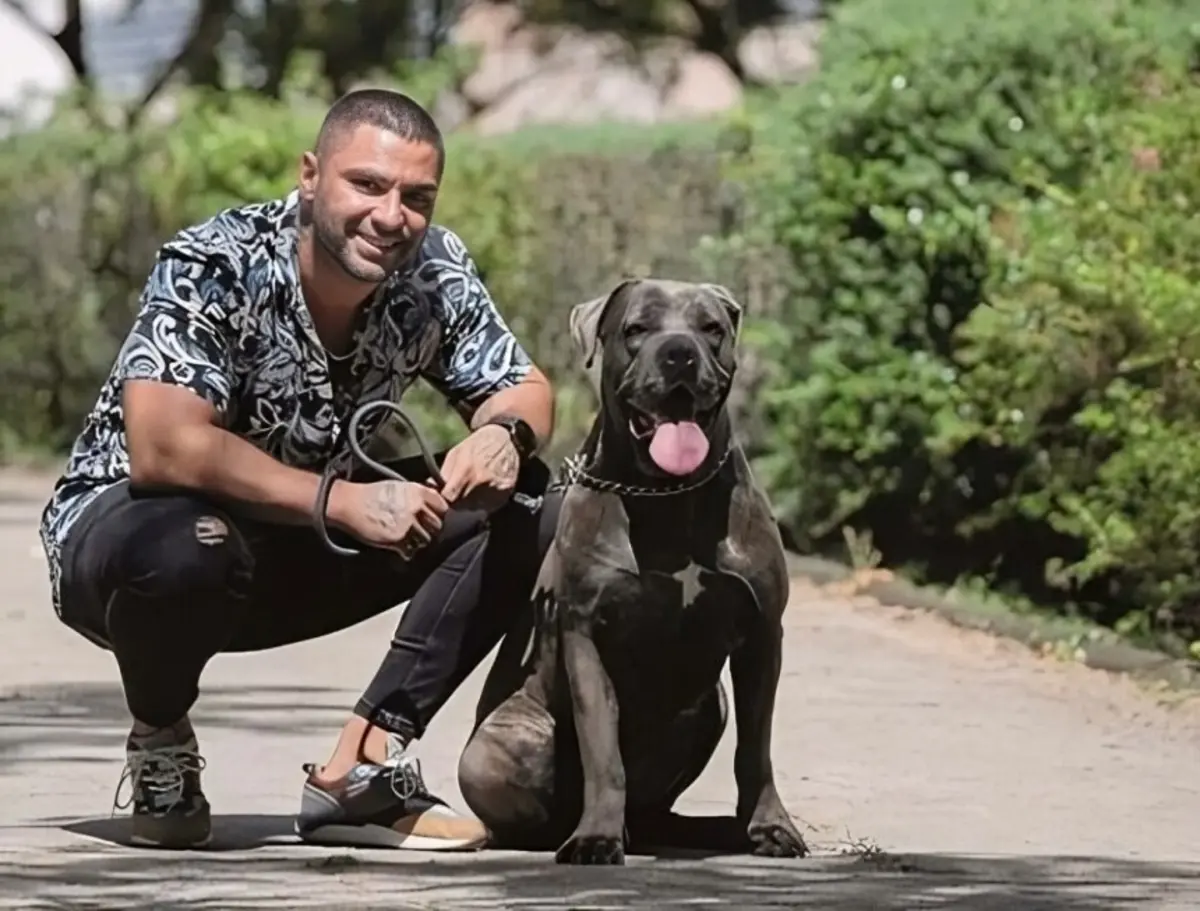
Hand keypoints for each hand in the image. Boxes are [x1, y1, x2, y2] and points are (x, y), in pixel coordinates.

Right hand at [332, 479, 448, 559]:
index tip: (433, 518)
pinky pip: (410, 551)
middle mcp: (415, 507)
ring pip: (426, 540)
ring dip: (418, 543)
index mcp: (418, 492)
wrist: (349, 503)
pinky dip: (406, 552)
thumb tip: (433, 507)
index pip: (443, 507)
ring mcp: (407, 524)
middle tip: (420, 532)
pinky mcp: (397, 539)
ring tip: (408, 540)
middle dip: (430, 530)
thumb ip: (418, 497)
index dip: (438, 514)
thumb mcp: (399, 487)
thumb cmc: (372, 494)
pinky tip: (399, 548)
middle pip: (437, 526)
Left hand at [437, 424, 520, 511]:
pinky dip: (485, 502)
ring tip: (474, 488)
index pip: (448, 498)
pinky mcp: (505, 495)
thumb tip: (431, 488)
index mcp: (465, 471)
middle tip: (460, 490)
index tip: (444, 496)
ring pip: (474, 508)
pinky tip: (485, 489)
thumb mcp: (456, 453)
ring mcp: (495, 490)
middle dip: (457, 501)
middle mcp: (480, 482)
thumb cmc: (478, 444)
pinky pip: (489, 507)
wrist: (506, 440)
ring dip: (471, 502)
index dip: (444, 499)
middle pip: (461, 506)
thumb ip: (444, 473)